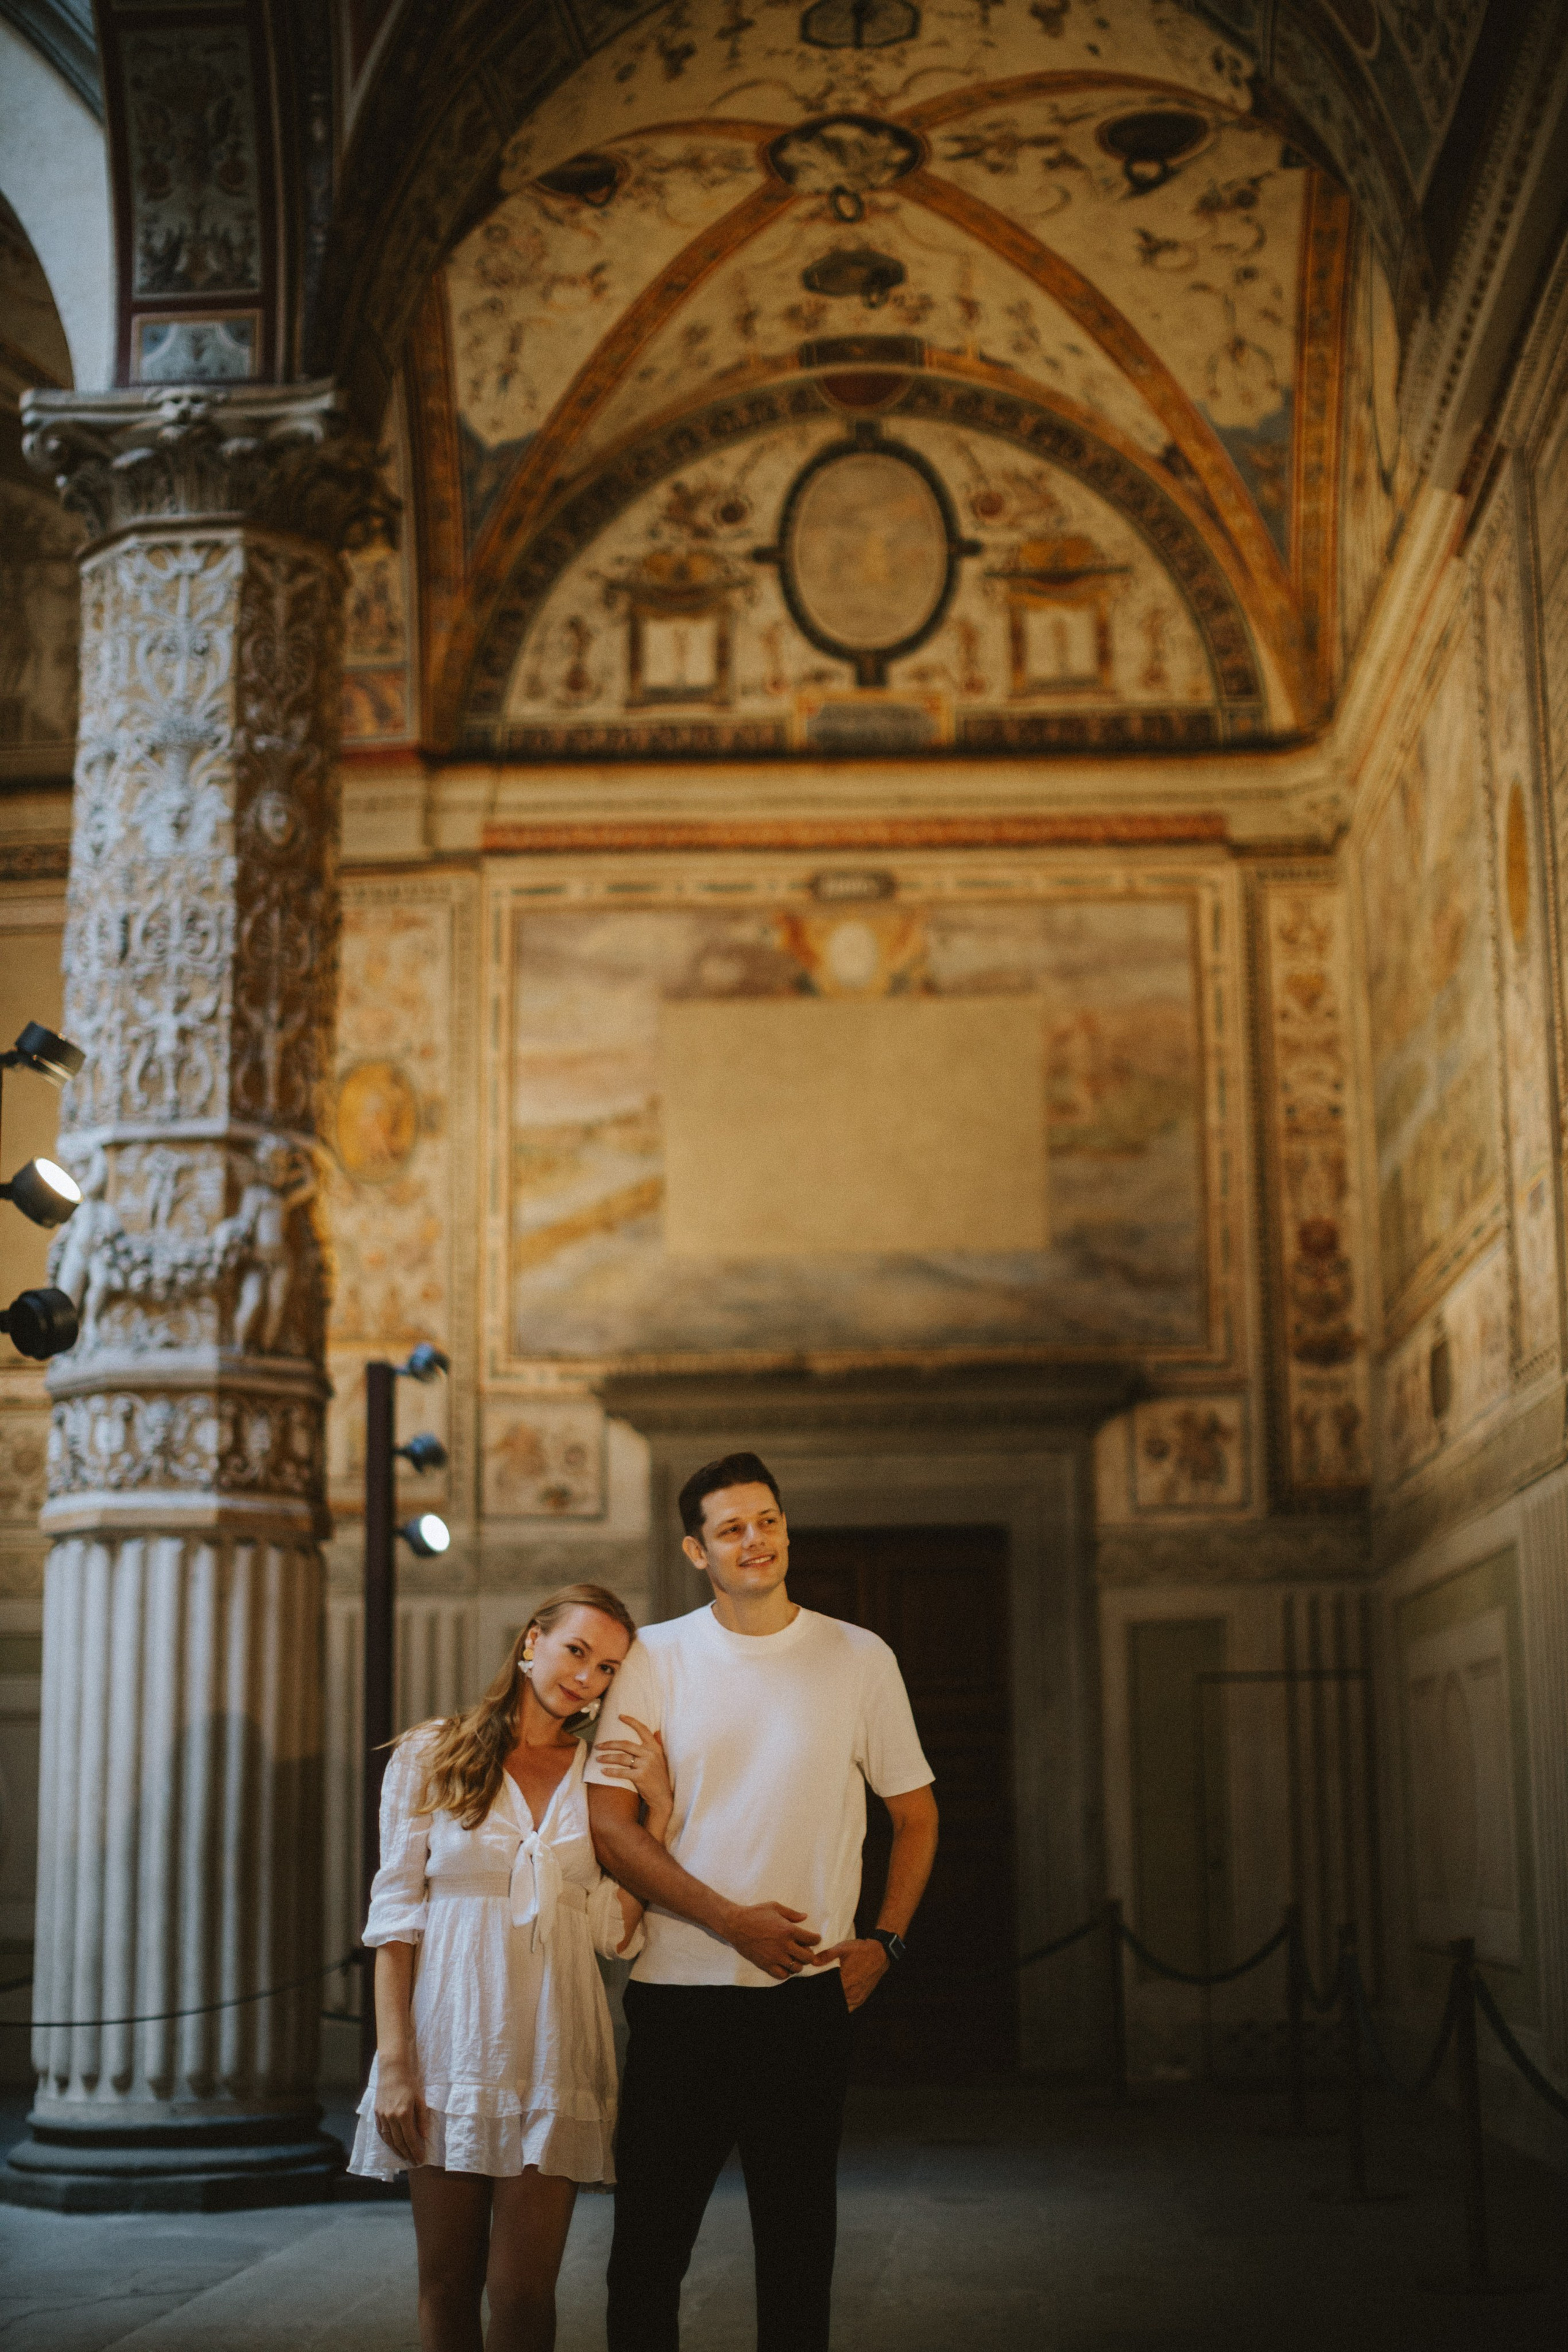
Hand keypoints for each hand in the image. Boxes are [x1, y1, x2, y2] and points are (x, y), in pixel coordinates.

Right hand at [374, 2054, 429, 2166]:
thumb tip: (424, 2136)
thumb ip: (422, 2119)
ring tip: (404, 2157)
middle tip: (414, 2162)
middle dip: (407, 2154)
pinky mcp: (376, 2112)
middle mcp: (391, 2117)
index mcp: (404, 2114)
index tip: (420, 2159)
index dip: (415, 2151)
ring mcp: (382, 2116)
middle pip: (399, 2143)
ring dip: (396, 2151)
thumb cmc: (410, 2081)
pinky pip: (381, 2132)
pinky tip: (392, 2145)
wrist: (393, 2068)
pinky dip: (387, 2141)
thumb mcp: (420, 2099)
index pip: (410, 2139)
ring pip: (388, 2140)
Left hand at [594, 1714, 673, 1839]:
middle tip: (598, 1745)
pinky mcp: (641, 1776)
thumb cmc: (659, 1778)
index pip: (643, 1730)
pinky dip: (611, 1771)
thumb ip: (658, 1745)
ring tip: (598, 1759)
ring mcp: (646, 1765)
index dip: (631, 1721)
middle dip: (610, 1744)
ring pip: (622, 1758)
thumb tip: (656, 1731)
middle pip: (626, 1744)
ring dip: (607, 1758)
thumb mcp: (661, 1759)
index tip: (620, 1716)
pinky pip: (622, 1772)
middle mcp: (651, 1754)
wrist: (663, 1797)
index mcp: (655, 1748)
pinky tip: (603, 1771)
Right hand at [724, 1901, 821, 1980]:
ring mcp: (775, 1956)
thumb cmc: (755, 1913)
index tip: (815, 1938)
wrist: (736, 1924)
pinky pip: (782, 1975)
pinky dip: (786, 1972)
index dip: (816, 1939)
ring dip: (799, 1963)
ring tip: (795, 1957)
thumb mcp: (775, 1907)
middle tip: (806, 1950)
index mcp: (788, 1929)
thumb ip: (792, 1913)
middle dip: (810, 1954)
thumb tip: (805, 1917)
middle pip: (808, 1957)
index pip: (811, 1939)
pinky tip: (784, 1964)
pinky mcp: (766, 1964)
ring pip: (797, 1968)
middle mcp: (784, 1945)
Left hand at [816, 1937, 890, 2011]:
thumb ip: (827, 1955)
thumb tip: (812, 1961)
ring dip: (834, 2003)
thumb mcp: (843, 1948)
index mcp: (844, 1981)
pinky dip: (842, 2006)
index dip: (818, 1994)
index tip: (812, 1994)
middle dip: (825, 1999)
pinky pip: (849, 2008)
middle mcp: (851, 1993)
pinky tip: (839, 1999)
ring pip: (841, 2007)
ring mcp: (856, 1998)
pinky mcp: (861, 1999)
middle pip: (834, 2001)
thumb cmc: (861, 1950)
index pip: (827, 1993)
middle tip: (814, 1998)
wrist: (880, 1954)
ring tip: (825, 2000)